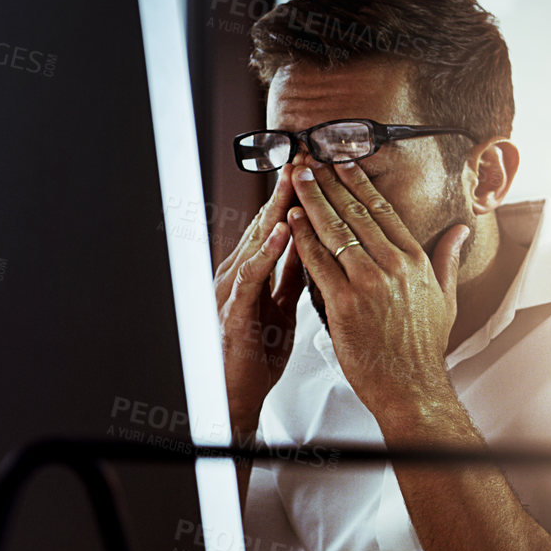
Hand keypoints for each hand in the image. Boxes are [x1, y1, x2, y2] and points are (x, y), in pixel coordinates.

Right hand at [214, 172, 307, 437]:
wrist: (234, 395)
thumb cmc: (254, 354)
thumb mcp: (281, 308)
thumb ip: (292, 277)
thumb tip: (312, 249)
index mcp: (254, 272)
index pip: (277, 225)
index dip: (296, 196)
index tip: (317, 167)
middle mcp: (239, 273)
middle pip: (266, 223)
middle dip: (286, 189)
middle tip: (304, 155)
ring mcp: (233, 289)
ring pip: (257, 240)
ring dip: (277, 209)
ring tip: (295, 180)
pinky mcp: (233, 309)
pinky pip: (253, 274)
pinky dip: (268, 250)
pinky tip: (284, 231)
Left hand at [286, 159, 471, 422]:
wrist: (412, 386)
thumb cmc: (424, 349)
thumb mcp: (446, 298)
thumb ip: (449, 259)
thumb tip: (461, 230)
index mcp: (415, 261)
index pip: (384, 211)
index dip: (360, 184)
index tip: (344, 163)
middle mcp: (394, 266)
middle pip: (356, 213)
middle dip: (330, 183)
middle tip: (310, 160)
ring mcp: (369, 282)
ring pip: (336, 230)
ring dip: (313, 200)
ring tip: (297, 178)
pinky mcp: (346, 303)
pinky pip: (319, 262)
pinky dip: (304, 238)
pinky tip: (293, 219)